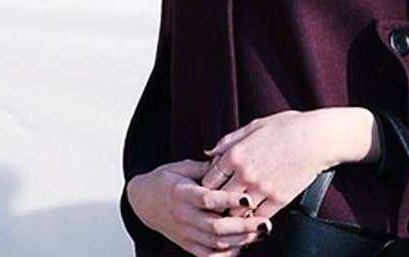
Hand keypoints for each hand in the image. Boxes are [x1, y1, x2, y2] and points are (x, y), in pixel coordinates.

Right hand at [126, 159, 270, 256]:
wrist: (143, 201)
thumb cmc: (166, 180)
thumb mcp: (182, 167)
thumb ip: (206, 167)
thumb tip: (229, 161)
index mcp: (181, 194)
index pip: (207, 199)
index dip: (228, 200)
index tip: (248, 198)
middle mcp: (183, 216)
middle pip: (215, 226)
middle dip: (242, 227)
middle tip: (264, 223)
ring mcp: (185, 233)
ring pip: (214, 242)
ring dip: (239, 240)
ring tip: (260, 233)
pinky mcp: (187, 244)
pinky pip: (207, 255)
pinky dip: (225, 254)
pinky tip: (241, 247)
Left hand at [200, 108, 378, 219]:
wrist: (318, 137)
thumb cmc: (288, 127)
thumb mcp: (254, 126)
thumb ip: (229, 140)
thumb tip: (209, 152)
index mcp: (235, 154)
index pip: (208, 179)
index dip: (209, 184)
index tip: (215, 185)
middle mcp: (245, 173)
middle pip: (218, 199)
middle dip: (218, 201)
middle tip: (222, 201)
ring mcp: (262, 188)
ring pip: (236, 212)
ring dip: (235, 211)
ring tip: (239, 207)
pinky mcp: (279, 199)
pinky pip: (258, 217)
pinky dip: (254, 218)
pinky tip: (256, 211)